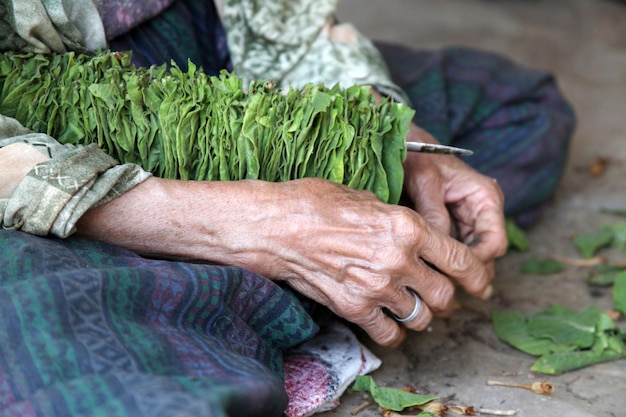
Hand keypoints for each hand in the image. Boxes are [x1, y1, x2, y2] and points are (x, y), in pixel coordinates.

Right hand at [76, 177, 495, 346]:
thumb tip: (414, 233)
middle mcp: (398, 260)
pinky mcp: (353, 309)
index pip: (462, 259)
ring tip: (412, 304)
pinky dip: (394, 332)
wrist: (274, 226)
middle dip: (448, 296)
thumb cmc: (315, 201)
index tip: (481, 282)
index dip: (479, 275)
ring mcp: (376, 289)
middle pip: (445, 295)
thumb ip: (397, 218)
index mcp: (407, 226)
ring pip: (422, 317)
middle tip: (441, 292)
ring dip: (422, 314)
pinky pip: (389, 335)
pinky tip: (388, 320)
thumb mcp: (366, 195)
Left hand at [402, 123, 506, 281]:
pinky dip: (442, 265)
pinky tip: (425, 277)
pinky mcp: (449, 227)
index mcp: (484, 197)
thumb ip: (433, 211)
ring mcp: (466, 222)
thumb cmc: (416, 154)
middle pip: (484, 257)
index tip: (452, 276)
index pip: (494, 243)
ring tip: (433, 292)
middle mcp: (480, 212)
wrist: (401, 142)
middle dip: (467, 275)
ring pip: (468, 259)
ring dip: (454, 275)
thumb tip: (439, 247)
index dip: (476, 264)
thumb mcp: (424, 179)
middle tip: (443, 295)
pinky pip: (450, 253)